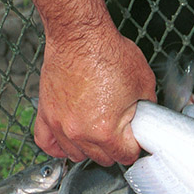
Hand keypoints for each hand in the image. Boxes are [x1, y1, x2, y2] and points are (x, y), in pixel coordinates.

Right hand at [22, 0, 156, 165]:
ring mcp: (59, 124)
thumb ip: (148, 109)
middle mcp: (79, 132)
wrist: (79, 34)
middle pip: (101, 159)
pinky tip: (70, 140)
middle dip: (114, 148)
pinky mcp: (46, 113)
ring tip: (99, 132)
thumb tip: (148, 120)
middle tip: (120, 130)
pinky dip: (59, 146)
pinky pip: (46, 143)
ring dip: (90, 148)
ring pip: (76, 154)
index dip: (135, 146)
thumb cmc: (108, 53)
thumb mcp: (144, 84)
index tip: (136, 137)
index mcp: (105, 130)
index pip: (125, 156)